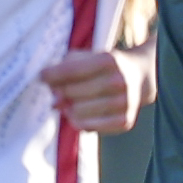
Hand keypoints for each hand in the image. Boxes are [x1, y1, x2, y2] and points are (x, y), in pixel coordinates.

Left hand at [40, 41, 154, 133]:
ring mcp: (123, 103)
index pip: (72, 70)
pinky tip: (80, 114)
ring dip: (67, 108)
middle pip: (71, 92)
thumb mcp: (90, 55)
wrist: (141, 78)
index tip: (41, 76)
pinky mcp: (124, 121)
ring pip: (77, 112)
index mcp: (109, 60)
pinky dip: (78, 122)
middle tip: (58, 92)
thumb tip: (53, 92)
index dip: (52, 75)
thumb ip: (68, 67)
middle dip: (59, 92)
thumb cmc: (107, 67)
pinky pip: (88, 127)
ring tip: (69, 104)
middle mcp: (118, 82)